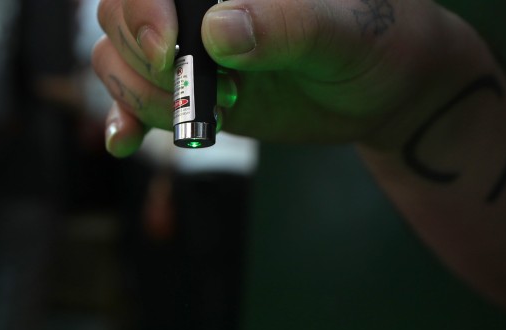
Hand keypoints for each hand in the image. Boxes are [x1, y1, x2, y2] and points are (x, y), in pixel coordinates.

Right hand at [92, 0, 470, 155]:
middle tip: (207, 90)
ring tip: (213, 112)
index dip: (143, 10)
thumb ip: (287, 24)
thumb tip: (218, 30)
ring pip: (117, 59)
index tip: (170, 52)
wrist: (388, 92)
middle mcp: (198, 1)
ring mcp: (188, 45)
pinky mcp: (190, 89)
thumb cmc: (379, 41)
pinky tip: (126, 139)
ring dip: (146, 97)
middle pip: (119, 14)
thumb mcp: (346, 31)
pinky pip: (131, 98)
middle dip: (147, 61)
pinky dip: (122, 119)